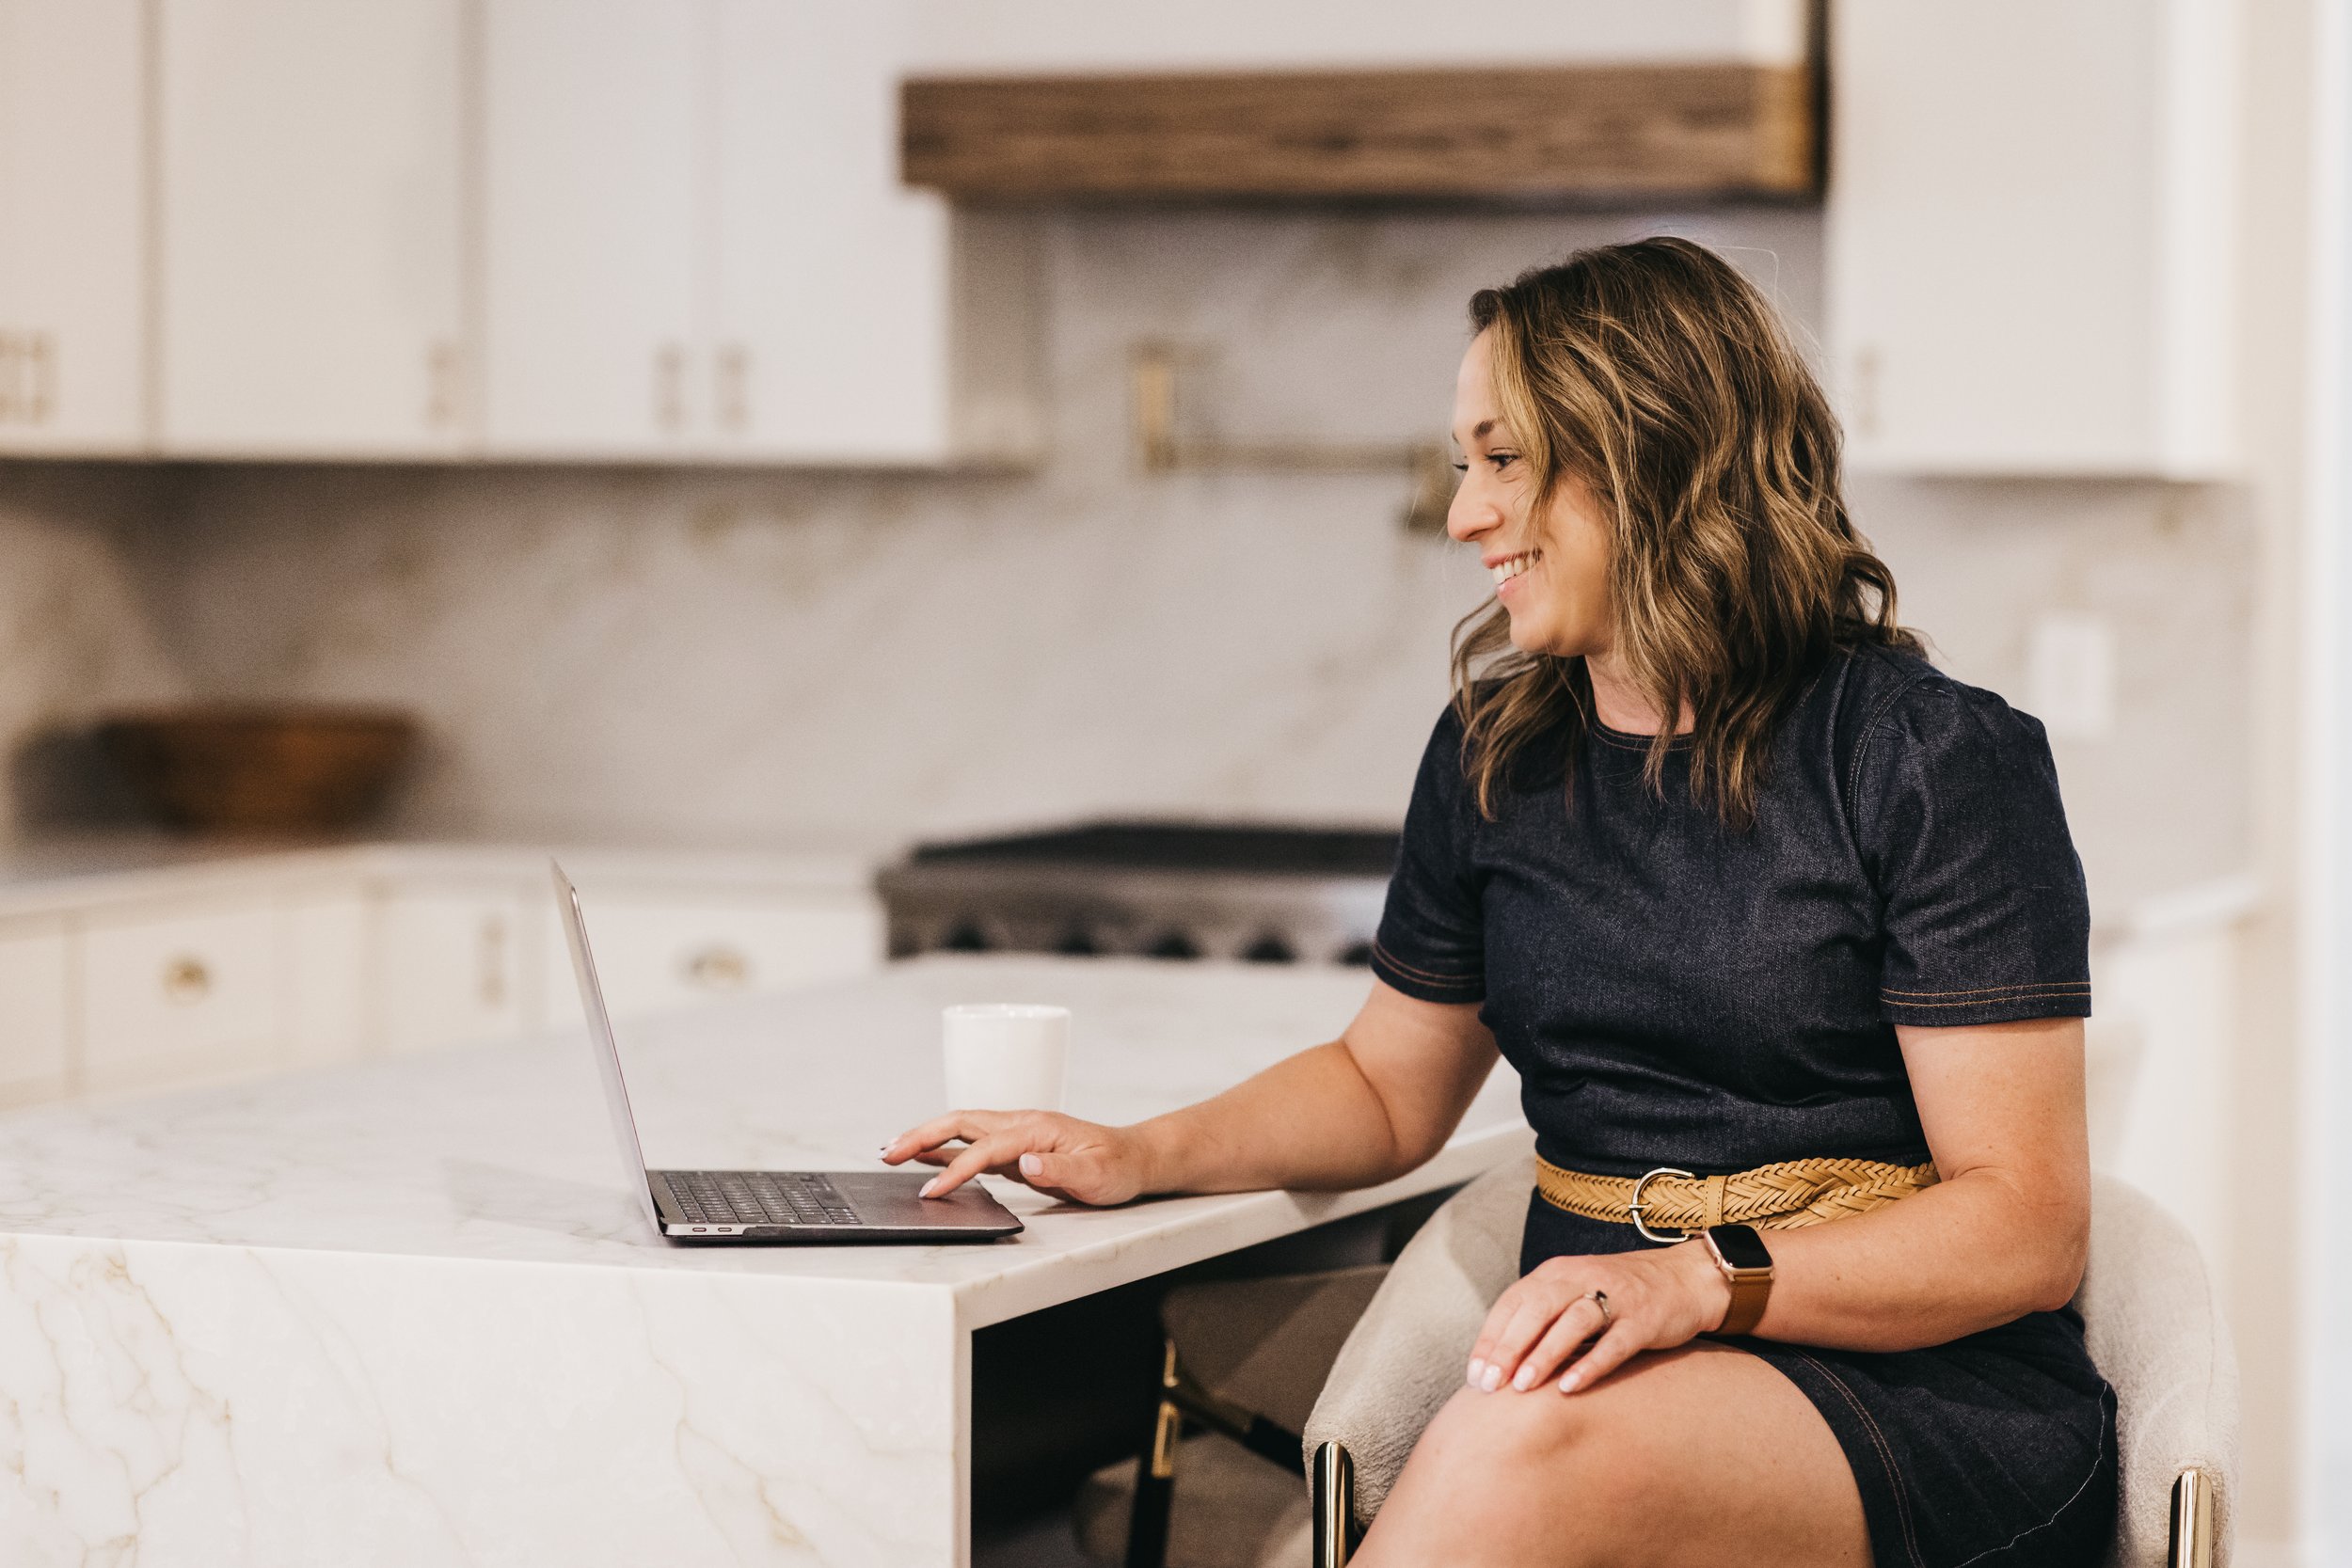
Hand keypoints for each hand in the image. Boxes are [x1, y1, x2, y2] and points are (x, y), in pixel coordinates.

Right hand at [881, 1109, 1149, 1206]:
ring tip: (892, 1151)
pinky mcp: (1016, 1148)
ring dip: (926, 1137)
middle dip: (922, 1136)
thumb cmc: (1117, 1167)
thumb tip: (1025, 1163)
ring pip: (962, 1129)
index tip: (932, 1192)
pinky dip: (945, 1149)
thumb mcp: (1096, 1174)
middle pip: (962, 1123)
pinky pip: (973, 1144)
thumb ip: (1061, 1169)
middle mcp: (1023, 1124)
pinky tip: (925, 1157)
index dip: (957, 1169)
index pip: (987, 1148)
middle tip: (888, 1154)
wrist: (1133, 1157)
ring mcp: (1017, 1134)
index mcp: (1038, 1128)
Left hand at [1464, 1241, 1731, 1395]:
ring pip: (1573, 1323)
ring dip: (1544, 1354)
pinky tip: (1569, 1387)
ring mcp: (1616, 1297)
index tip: (1475, 1375)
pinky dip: (1591, 1364)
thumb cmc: (1617, 1296)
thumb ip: (1541, 1318)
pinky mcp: (1644, 1319)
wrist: (1684, 1278)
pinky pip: (1615, 1342)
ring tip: (1522, 1387)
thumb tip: (1498, 1362)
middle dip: (1509, 1347)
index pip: (1513, 1303)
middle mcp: (1581, 1279)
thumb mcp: (1573, 1295)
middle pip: (1536, 1309)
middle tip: (1489, 1385)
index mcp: (1556, 1273)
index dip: (1491, 1339)